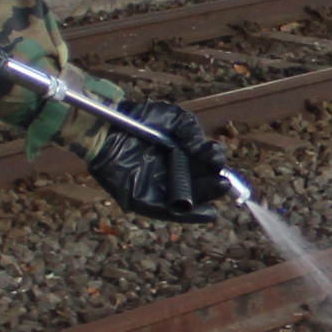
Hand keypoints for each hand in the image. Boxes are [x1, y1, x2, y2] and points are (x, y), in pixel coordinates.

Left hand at [86, 101, 229, 222]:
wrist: (108, 128)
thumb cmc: (139, 119)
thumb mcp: (173, 117)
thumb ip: (191, 129)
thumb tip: (201, 149)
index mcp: (185, 154)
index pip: (207, 161)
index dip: (214, 159)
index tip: (214, 155)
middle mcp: (176, 173)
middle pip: (203, 182)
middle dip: (216, 182)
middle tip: (222, 180)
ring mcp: (162, 188)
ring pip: (192, 198)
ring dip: (208, 196)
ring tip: (219, 188)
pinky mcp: (146, 201)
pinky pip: (170, 212)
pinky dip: (190, 215)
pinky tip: (208, 213)